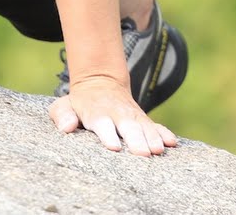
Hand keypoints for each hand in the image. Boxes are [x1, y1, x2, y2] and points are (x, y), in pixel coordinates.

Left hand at [49, 75, 177, 155]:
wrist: (100, 82)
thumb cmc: (79, 103)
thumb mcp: (64, 105)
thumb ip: (62, 115)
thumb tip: (67, 127)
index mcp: (96, 112)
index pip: (102, 123)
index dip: (108, 134)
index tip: (114, 146)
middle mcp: (116, 114)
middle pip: (127, 126)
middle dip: (136, 139)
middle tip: (144, 154)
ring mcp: (131, 116)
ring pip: (144, 126)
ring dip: (153, 138)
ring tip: (159, 150)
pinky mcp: (142, 119)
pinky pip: (155, 125)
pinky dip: (164, 133)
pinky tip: (172, 142)